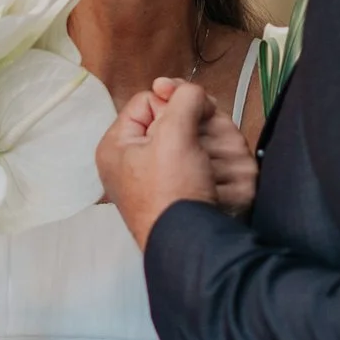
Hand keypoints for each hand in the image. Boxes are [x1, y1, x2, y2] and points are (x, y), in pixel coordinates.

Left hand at [97, 81, 219, 249]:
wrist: (194, 247)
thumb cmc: (172, 197)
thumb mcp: (173, 136)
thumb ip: (183, 99)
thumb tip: (191, 92)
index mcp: (118, 146)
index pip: (149, 100)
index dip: (173, 104)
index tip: (191, 113)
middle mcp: (136, 162)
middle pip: (180, 122)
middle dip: (201, 132)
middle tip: (202, 152)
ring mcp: (165, 180)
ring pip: (202, 142)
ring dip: (216, 154)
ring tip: (209, 177)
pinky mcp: (190, 194)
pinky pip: (213, 167)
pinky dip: (221, 174)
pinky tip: (215, 189)